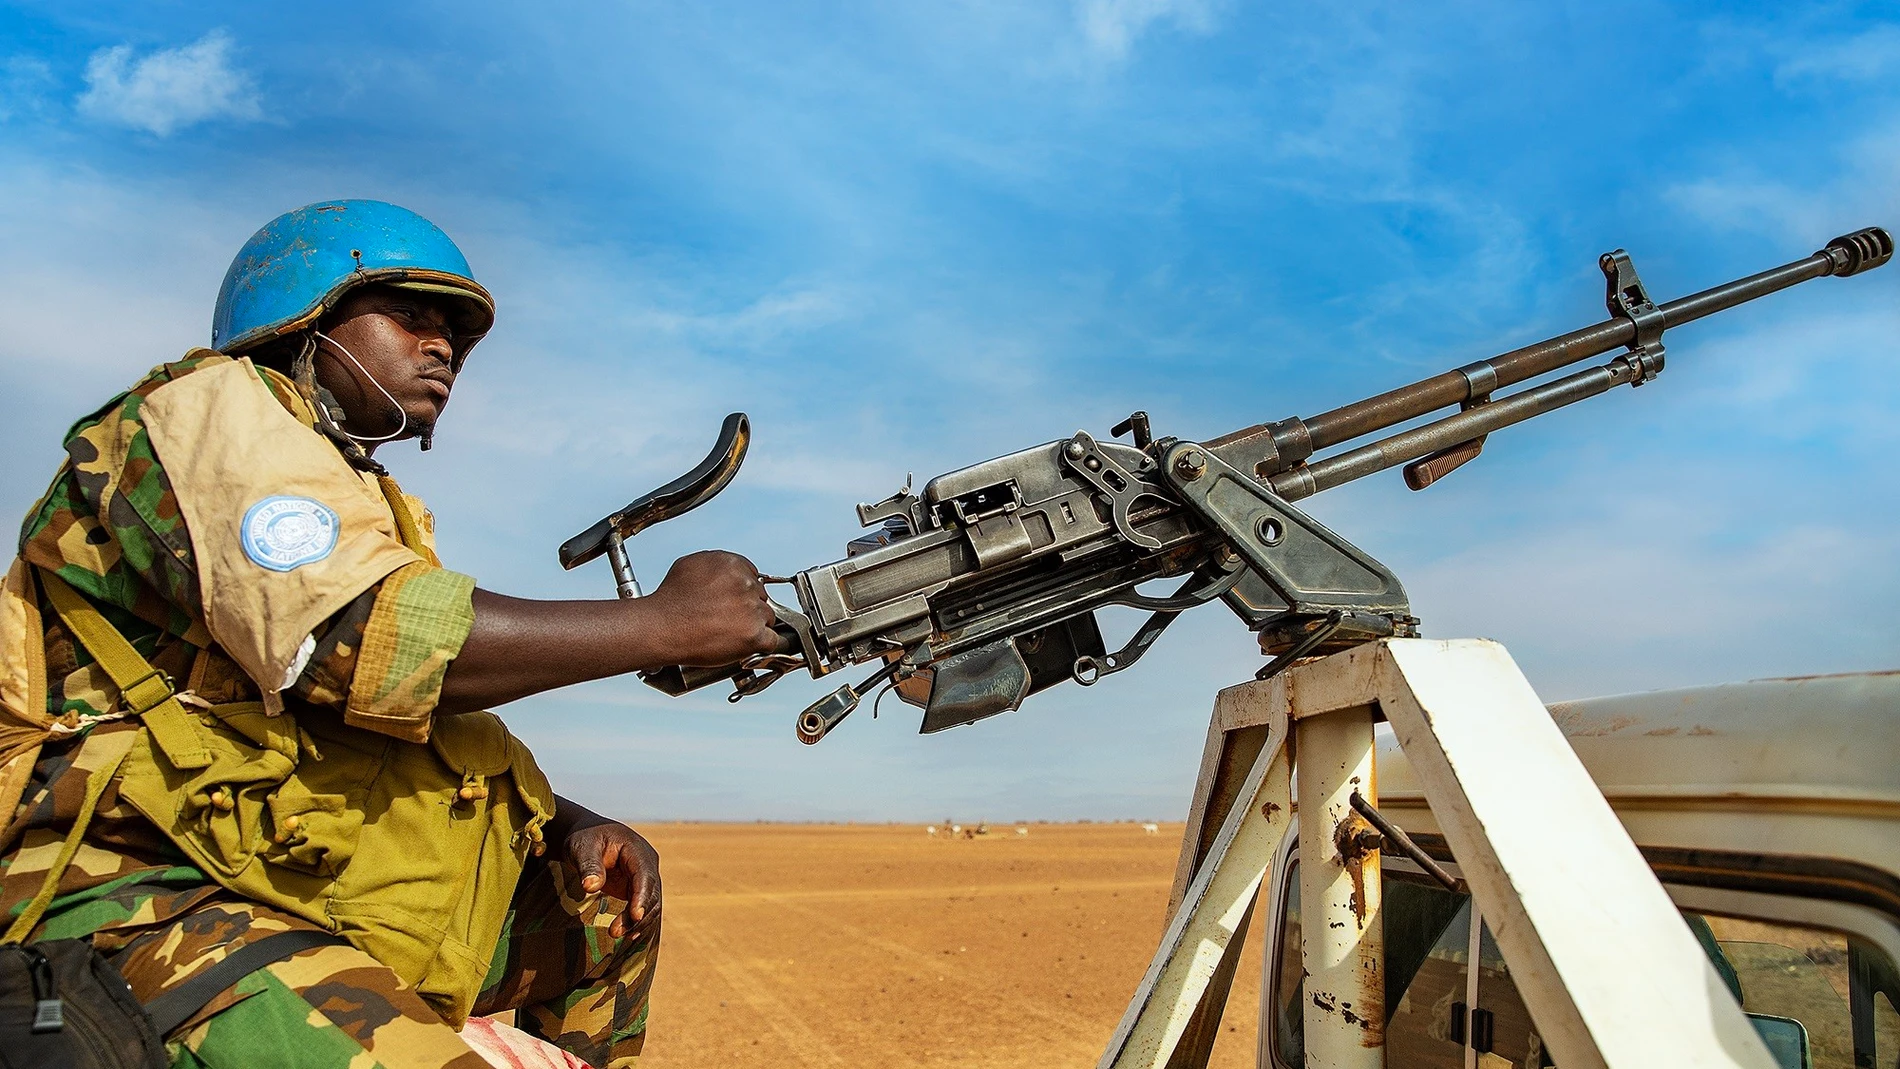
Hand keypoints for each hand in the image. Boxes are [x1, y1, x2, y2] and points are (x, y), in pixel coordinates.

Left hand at [563, 818, 661, 939]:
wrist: (588, 837)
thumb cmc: (585, 838)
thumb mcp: (582, 847)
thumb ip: (588, 865)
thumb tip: (591, 887)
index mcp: (636, 849)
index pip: (644, 874)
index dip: (642, 896)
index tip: (636, 916)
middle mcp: (646, 863)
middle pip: (650, 892)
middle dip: (637, 915)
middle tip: (615, 932)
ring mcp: (644, 877)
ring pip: (650, 903)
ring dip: (637, 922)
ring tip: (616, 934)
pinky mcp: (637, 888)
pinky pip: (643, 907)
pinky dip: (637, 921)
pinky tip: (628, 935)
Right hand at [641, 550, 778, 665]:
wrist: (661, 628)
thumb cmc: (670, 602)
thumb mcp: (690, 565)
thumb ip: (716, 564)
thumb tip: (727, 571)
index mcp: (733, 564)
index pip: (754, 577)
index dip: (743, 593)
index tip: (734, 602)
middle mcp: (745, 584)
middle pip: (761, 597)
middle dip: (748, 608)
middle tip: (728, 619)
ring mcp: (752, 610)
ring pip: (767, 618)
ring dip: (754, 626)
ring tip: (730, 633)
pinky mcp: (753, 635)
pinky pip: (772, 640)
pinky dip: (762, 644)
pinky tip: (747, 645)